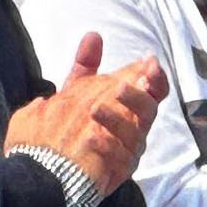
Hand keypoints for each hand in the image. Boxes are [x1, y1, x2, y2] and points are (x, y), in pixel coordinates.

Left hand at [4, 30, 168, 196]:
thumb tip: (94, 35)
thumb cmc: (70, 126)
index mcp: (129, 108)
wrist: (51, 166)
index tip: (149, 63)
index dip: (155, 77)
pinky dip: (106, 147)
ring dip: (117, 120)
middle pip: (147, 110)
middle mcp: (134, 128)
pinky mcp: (117, 171)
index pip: (152, 90)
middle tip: (118, 87)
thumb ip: (86, 67)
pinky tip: (90, 138)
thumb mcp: (76, 93)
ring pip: (135, 135)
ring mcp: (127, 150)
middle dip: (137, 96)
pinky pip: (119, 160)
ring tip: (95, 110)